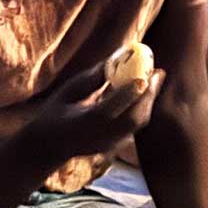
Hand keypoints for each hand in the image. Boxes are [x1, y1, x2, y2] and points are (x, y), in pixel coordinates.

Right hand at [20, 58, 163, 161]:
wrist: (50, 146)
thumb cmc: (55, 113)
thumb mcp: (66, 92)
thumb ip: (90, 80)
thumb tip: (114, 61)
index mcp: (79, 124)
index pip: (106, 111)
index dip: (126, 95)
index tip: (142, 77)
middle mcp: (96, 137)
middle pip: (130, 119)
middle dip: (147, 94)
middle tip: (158, 72)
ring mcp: (107, 144)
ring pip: (136, 123)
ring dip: (149, 100)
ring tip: (155, 78)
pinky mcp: (115, 146)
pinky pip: (134, 126)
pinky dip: (143, 107)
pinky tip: (145, 92)